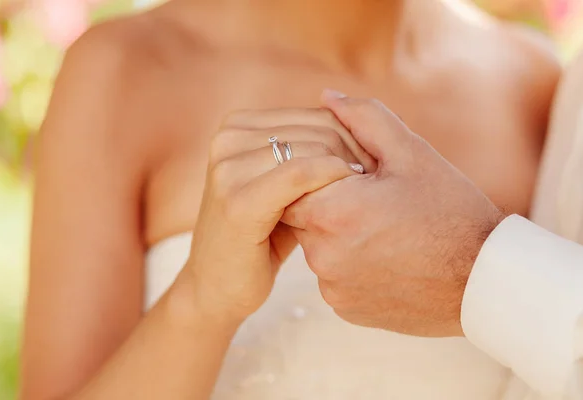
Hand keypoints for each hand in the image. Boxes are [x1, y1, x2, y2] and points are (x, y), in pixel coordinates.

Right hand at [175, 108, 373, 326]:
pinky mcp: (238, 201)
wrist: (216, 286)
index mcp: (238, 126)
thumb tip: (355, 125)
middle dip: (356, 155)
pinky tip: (348, 201)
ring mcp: (228, 167)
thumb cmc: (260, 236)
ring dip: (348, 171)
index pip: (316, 116)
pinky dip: (331, 181)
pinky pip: (300, 174)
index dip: (356, 140)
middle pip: (319, 129)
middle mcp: (229, 138)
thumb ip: (306, 153)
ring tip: (365, 197)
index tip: (376, 169)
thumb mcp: (282, 185)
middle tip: (376, 186)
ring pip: (314, 149)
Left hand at [283, 91, 504, 336]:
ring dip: (337, 234)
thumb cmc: (450, 211)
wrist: (482, 280)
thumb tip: (327, 97)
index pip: (292, 181)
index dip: (318, 173)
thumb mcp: (411, 154)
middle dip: (327, 202)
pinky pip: (332, 276)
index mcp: (332, 211)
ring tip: (381, 229)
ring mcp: (332, 286)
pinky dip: (349, 263)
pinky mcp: (344, 308)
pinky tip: (384, 256)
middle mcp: (323, 254)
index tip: (349, 175)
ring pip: (316, 247)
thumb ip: (363, 119)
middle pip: (300, 215)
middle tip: (369, 201)